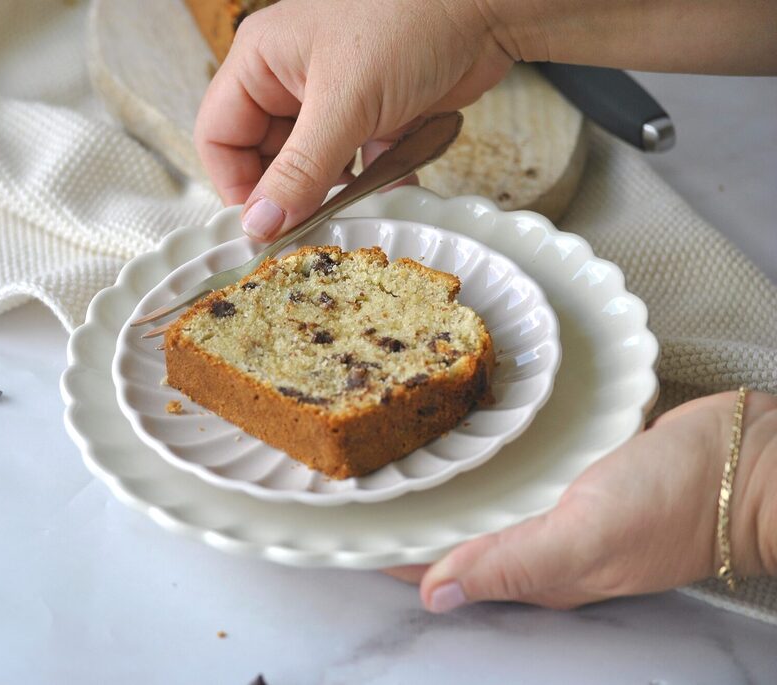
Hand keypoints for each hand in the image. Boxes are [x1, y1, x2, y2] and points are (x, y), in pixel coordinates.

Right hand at [194, 0, 511, 240]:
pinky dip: (371, 180)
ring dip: (333, 192)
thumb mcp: (344, 106)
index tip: (263, 228)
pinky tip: (392, 187)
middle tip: (311, 228)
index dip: (236, 186)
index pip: (219, 136)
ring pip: (312, 166)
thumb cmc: (410, 23)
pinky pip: (355, 162)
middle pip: (265, 157)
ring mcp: (332, 97)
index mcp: (260, 60)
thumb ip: (299, 173)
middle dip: (290, 194)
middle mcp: (289, 78)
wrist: (486, 7)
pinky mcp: (371, 113)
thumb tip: (259, 227)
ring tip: (355, 208)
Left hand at [385, 391, 776, 611]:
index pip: (445, 567)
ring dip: (444, 489)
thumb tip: (435, 594)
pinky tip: (470, 437)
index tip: (346, 532)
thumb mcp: (584, 535)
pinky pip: (521, 473)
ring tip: (397, 458)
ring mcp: (565, 507)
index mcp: (537, 568)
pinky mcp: (583, 473)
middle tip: (360, 483)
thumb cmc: (676, 501)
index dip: (395, 554)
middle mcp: (544, 542)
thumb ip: (510, 562)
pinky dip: (488, 461)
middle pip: (458, 539)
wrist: (752, 461)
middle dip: (409, 520)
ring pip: (486, 504)